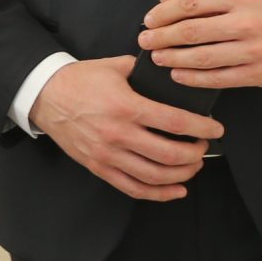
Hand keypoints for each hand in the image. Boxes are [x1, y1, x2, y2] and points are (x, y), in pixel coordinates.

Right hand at [30, 56, 223, 200]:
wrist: (46, 95)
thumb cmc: (80, 80)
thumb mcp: (114, 66)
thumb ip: (144, 71)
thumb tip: (171, 72)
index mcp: (126, 107)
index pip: (174, 122)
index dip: (201, 128)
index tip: (216, 129)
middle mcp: (119, 134)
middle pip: (169, 154)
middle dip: (195, 153)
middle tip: (203, 146)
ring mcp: (108, 155)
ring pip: (154, 176)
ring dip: (181, 174)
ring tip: (193, 165)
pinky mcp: (100, 167)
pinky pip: (134, 188)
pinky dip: (159, 194)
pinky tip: (175, 190)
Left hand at [138, 0, 261, 88]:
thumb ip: (204, 0)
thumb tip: (167, 0)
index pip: (191, 4)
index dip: (164, 13)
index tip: (149, 20)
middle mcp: (244, 23)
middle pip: (191, 31)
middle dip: (162, 37)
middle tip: (145, 41)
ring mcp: (252, 50)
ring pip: (202, 57)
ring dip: (174, 59)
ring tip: (158, 58)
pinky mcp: (258, 74)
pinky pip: (219, 78)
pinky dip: (195, 78)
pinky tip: (179, 75)